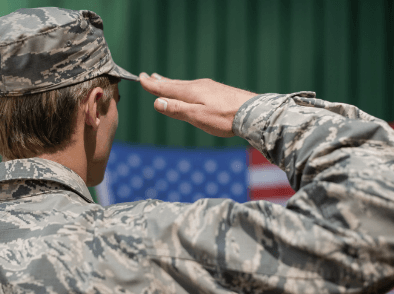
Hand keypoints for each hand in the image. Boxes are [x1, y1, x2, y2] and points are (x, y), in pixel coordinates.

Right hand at [139, 73, 257, 136]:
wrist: (252, 113)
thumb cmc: (224, 118)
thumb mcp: (197, 116)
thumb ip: (176, 109)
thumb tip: (156, 102)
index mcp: (190, 92)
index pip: (165, 88)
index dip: (152, 85)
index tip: (140, 79)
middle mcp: (198, 86)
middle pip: (174, 83)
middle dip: (160, 81)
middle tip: (148, 76)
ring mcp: (209, 87)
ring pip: (185, 84)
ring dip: (172, 83)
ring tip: (164, 80)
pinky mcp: (218, 91)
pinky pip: (195, 86)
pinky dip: (185, 87)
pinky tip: (189, 89)